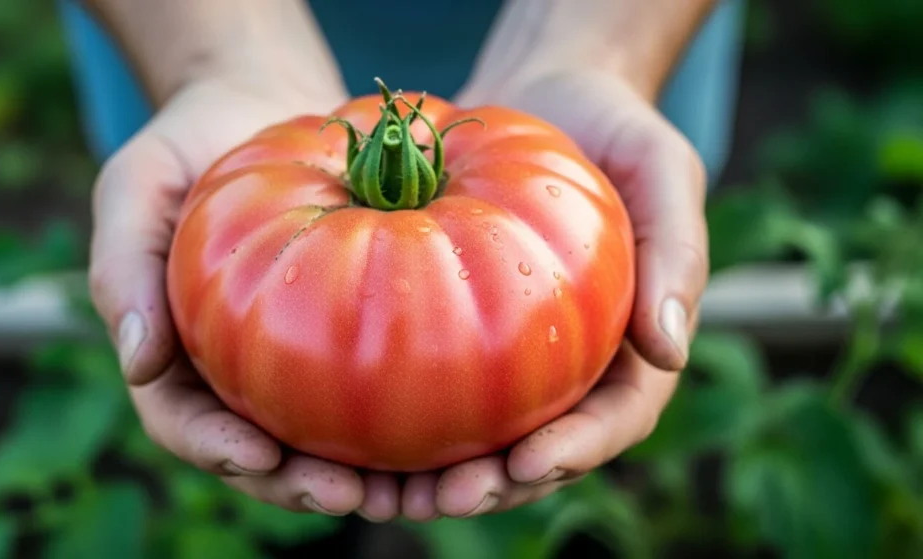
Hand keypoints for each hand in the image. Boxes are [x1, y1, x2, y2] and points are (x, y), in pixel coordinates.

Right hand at [87, 77, 377, 514]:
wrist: (259, 106)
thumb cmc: (187, 143)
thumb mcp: (136, 185)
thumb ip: (122, 266)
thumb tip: (136, 362)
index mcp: (175, 352)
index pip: (185, 423)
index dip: (219, 450)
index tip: (260, 457)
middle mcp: (234, 368)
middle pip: (262, 451)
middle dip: (301, 484)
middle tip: (352, 495)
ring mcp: (291, 355)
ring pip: (322, 437)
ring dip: (360, 473)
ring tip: (408, 488)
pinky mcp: (345, 332)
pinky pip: (373, 383)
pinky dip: (402, 417)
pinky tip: (444, 430)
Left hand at [391, 70, 707, 518]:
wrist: (548, 96)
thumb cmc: (616, 129)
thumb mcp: (662, 170)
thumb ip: (676, 252)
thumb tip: (671, 348)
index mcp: (632, 346)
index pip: (614, 420)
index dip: (574, 452)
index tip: (525, 464)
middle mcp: (574, 362)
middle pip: (540, 448)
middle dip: (495, 486)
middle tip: (443, 497)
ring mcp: (518, 352)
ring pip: (482, 434)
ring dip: (440, 474)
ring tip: (388, 491)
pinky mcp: (464, 327)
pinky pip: (434, 380)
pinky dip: (402, 413)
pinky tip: (354, 432)